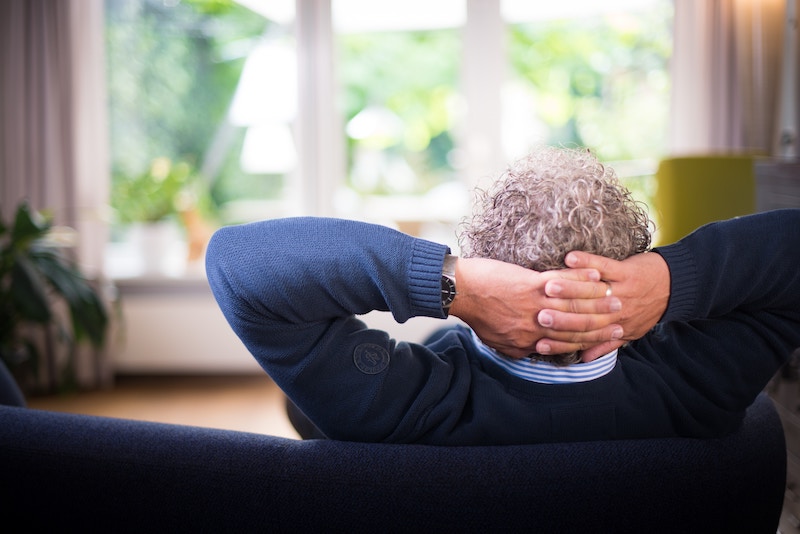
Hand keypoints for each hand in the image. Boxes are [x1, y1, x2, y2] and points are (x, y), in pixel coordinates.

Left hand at [449, 257, 623, 358]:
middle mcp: (536, 326)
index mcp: (530, 341)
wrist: (459, 292)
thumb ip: (521, 348)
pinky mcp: (530, 284)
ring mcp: (534, 305)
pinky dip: (580, 278)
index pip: (568, 343)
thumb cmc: (477, 315)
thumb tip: (537, 351)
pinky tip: (595, 274)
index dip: (592, 341)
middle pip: (577, 326)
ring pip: (574, 305)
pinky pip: (562, 283)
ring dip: (598, 300)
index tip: (610, 336)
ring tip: (615, 294)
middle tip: (622, 316)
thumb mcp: (499, 342)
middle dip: (602, 322)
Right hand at [537, 251, 670, 361]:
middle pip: (585, 316)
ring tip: (547, 287)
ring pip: (592, 293)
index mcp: (614, 328)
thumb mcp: (629, 333)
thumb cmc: (648, 310)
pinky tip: (569, 258)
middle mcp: (617, 313)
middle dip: (560, 316)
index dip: (560, 341)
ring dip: (569, 288)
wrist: (676, 287)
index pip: (583, 338)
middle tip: (538, 316)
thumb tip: (582, 359)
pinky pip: (605, 266)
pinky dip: (587, 262)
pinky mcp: (627, 271)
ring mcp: (622, 291)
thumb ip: (604, 345)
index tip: (538, 342)